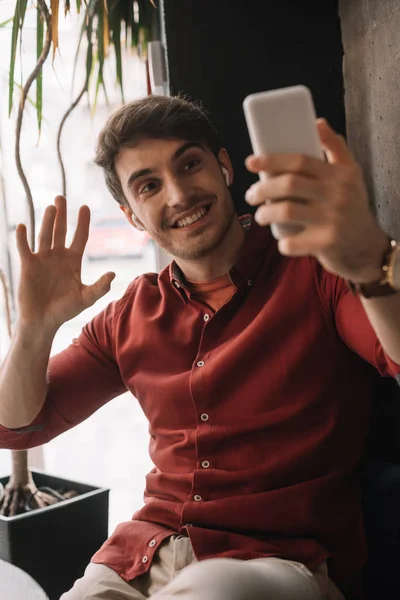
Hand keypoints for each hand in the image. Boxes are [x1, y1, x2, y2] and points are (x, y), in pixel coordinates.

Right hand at [15, 195, 115, 332]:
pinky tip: (23, 226)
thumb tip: (112, 273)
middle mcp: (58, 256)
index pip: (80, 237)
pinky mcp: (27, 265)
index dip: (82, 223)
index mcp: (73, 261)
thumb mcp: (85, 298)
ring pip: (45, 235)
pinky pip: (24, 247)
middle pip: (61, 231)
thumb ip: (99, 287)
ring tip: (51, 207)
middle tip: (61, 197)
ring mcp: (42, 259)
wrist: (43, 321)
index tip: (85, 207)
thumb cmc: (64, 310)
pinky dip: (22, 237)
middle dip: (62, 214)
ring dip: (47, 221)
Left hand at [244, 119, 387, 282]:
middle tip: (251, 195)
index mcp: (340, 174)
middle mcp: (337, 194)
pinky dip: (281, 242)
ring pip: (286, 211)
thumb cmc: (352, 208)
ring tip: (261, 216)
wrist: (367, 247)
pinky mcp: (326, 243)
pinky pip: (291, 241)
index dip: (272, 160)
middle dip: (262, 189)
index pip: (300, 161)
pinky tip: (282, 239)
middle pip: (289, 184)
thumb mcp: (351, 175)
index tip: (251, 162)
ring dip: (265, 214)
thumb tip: (317, 123)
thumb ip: (336, 148)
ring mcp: (332, 219)